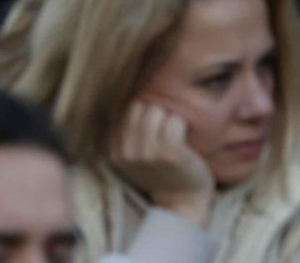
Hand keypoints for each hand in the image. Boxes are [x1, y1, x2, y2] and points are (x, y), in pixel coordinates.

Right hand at [111, 101, 214, 228]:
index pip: (127, 109)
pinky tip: (183, 140)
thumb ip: (125, 131)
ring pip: (157, 110)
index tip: (152, 130)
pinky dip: (182, 125)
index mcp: (115, 151)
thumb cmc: (161, 170)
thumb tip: (121, 98)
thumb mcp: (135, 154)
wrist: (182, 199)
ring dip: (170, 118)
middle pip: (141, 106)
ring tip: (173, 136)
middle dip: (156, 113)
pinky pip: (175, 121)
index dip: (144, 113)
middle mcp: (127, 152)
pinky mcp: (169, 154)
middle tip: (164, 133)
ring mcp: (148, 154)